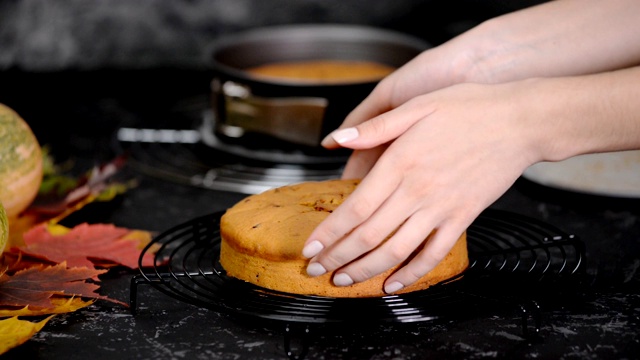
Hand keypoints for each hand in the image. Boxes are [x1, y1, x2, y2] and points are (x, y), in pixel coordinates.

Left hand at [302, 81, 539, 293]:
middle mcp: (418, 191)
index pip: (355, 208)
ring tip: (343, 280)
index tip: (310, 247)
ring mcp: (441, 208)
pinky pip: (434, 254)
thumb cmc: (469, 108)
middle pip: (369, 236)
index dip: (330, 233)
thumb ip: (374, 128)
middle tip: (316, 269)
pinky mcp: (462, 218)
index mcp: (401, 163)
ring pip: (396, 251)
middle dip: (338, 257)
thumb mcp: (417, 106)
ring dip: (365, 270)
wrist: (520, 122)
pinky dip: (412, 274)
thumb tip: (336, 139)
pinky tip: (393, 284)